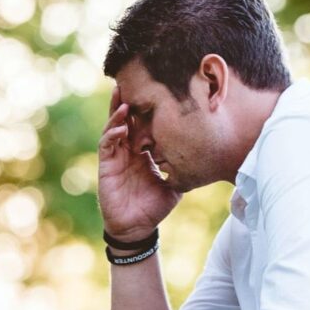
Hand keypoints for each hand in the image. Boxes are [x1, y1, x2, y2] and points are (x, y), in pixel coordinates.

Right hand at [98, 84, 180, 241]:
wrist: (137, 227)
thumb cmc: (153, 206)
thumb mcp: (174, 185)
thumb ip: (182, 170)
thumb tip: (204, 159)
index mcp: (143, 152)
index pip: (143, 125)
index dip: (146, 109)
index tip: (154, 91)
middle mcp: (128, 150)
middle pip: (125, 120)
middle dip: (127, 102)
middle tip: (131, 81)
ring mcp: (115, 157)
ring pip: (113, 128)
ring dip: (117, 114)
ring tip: (123, 100)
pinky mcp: (106, 166)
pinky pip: (107, 145)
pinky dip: (113, 134)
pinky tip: (121, 127)